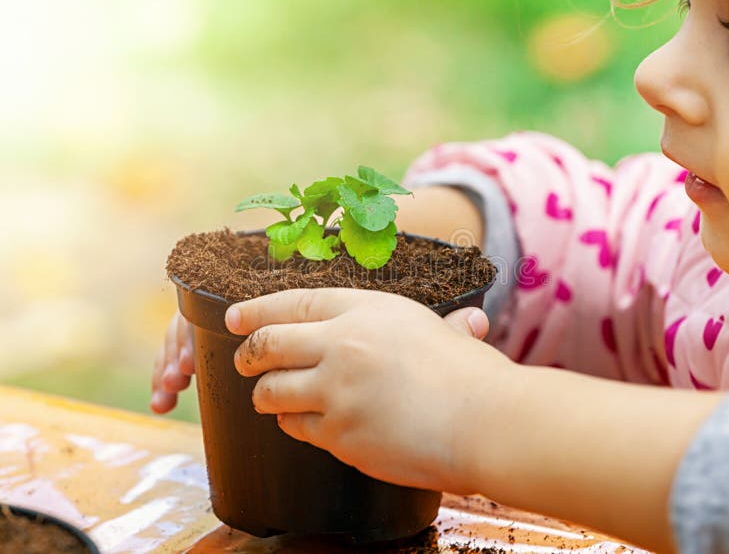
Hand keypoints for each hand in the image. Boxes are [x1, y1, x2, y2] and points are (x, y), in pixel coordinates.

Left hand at [147, 300, 484, 414]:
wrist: (485, 422)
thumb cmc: (475, 376)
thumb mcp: (449, 333)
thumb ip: (440, 327)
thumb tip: (469, 324)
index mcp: (366, 309)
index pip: (293, 303)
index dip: (256, 310)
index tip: (235, 317)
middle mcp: (342, 344)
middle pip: (268, 344)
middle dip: (247, 355)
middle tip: (243, 363)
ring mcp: (336, 390)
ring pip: (273, 392)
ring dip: (267, 397)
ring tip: (272, 399)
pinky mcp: (338, 433)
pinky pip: (299, 429)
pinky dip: (298, 428)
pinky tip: (311, 426)